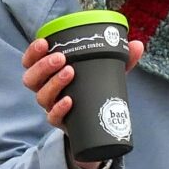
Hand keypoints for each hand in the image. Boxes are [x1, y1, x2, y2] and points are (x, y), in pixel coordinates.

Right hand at [21, 34, 145, 128]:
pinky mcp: (61, 123)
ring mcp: (52, 107)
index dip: (33, 52)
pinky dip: (59, 108)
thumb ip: (120, 60)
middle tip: (60, 57)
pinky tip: (70, 101)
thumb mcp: (105, 73)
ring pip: (41, 97)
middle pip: (31, 79)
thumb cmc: (94, 92)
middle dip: (43, 66)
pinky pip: (53, 117)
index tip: (43, 42)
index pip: (31, 62)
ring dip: (53, 83)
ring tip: (69, 72)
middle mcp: (46, 90)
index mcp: (49, 74)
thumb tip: (138, 45)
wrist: (95, 126)